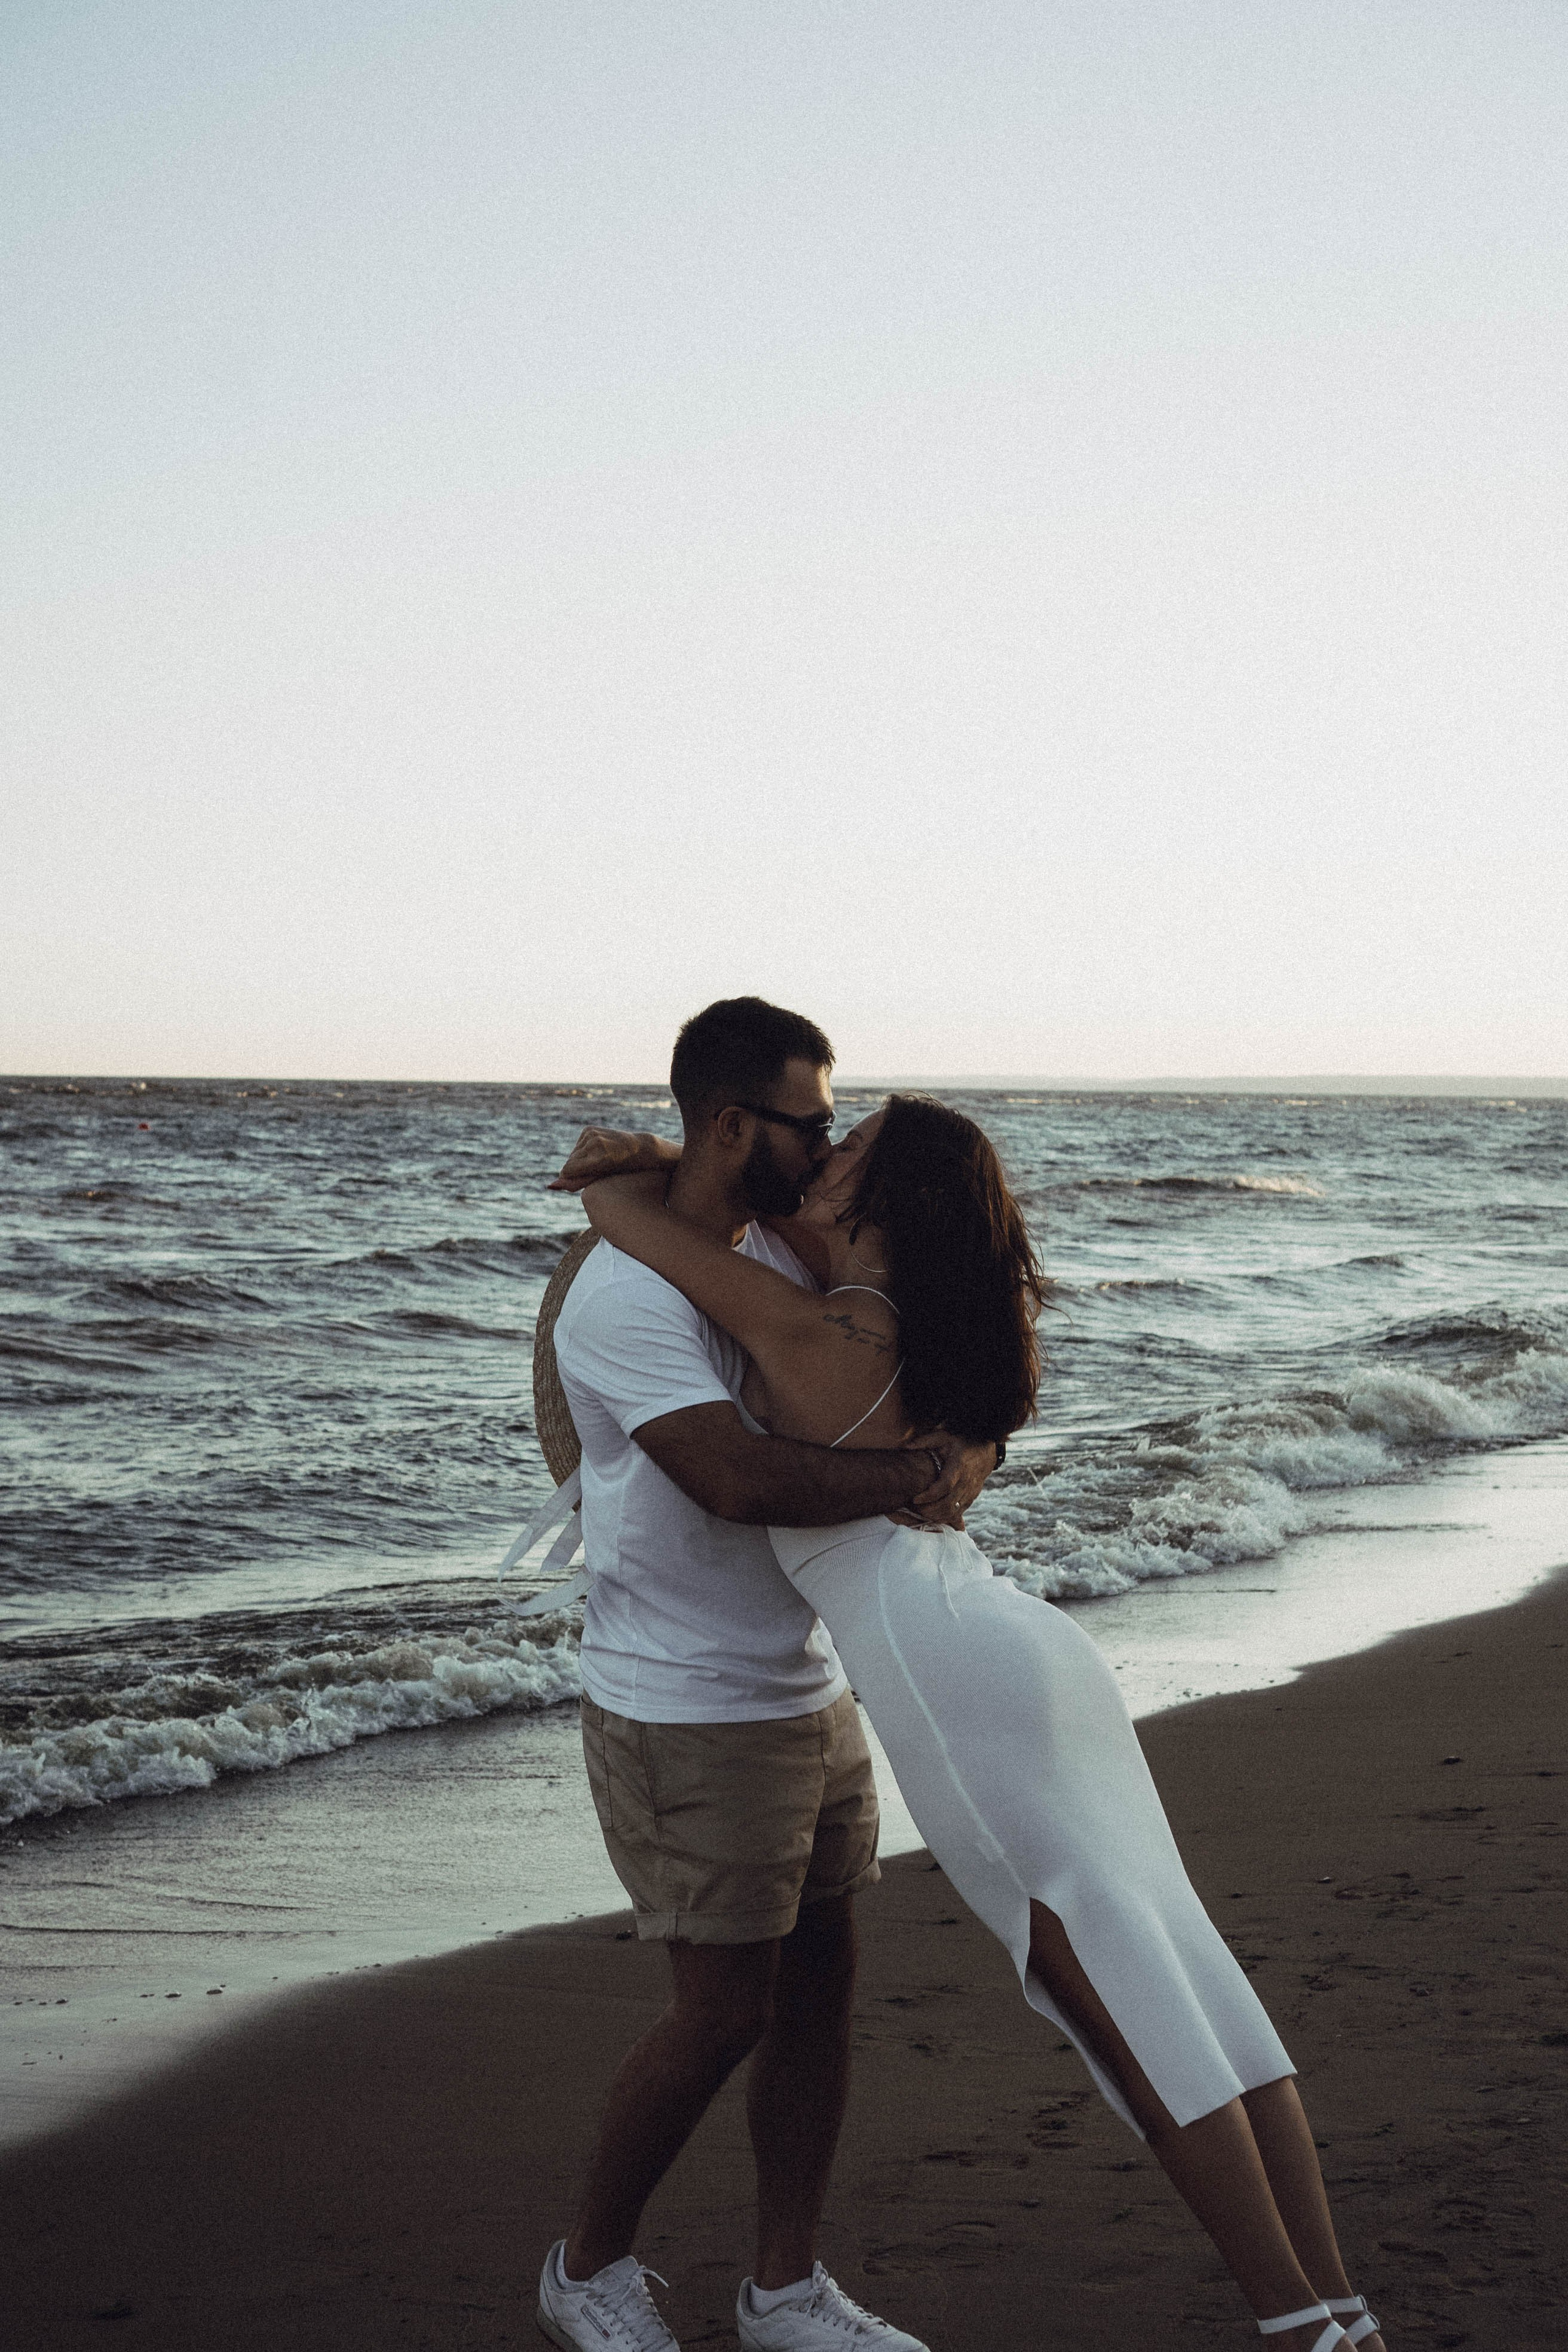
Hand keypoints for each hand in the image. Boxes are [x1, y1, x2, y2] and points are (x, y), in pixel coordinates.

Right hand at [548, 1127, 678, 1191]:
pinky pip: (577, 1146)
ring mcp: (591, 1134)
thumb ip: (577, 1182)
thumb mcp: (602, 1179)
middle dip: (575, 1170)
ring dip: (579, 1162)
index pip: (568, 1169)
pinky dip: (582, 1152)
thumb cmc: (622, 1170)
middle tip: (593, 1172)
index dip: (569, 1177)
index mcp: (600, 1157)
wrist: (639, 1148)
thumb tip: (551, 1186)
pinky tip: (596, 1154)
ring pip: (572, 1155)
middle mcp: (595, 1143)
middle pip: (569, 1162)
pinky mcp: (589, 1129)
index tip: (574, 1181)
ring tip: (596, 1163)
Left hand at [904, 1430, 998, 1528]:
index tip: (915, 1498)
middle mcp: (966, 1482)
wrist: (987, 1451)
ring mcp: (970, 1492)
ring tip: (921, 1512)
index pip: (944, 1486)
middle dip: (929, 1510)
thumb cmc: (962, 1442)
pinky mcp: (971, 1498)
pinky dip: (945, 1517)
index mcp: (958, 1467)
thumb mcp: (944, 1436)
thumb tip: (905, 1446)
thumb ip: (925, 1441)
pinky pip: (959, 1513)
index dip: (929, 1495)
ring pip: (953, 1512)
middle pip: (947, 1504)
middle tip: (913, 1507)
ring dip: (935, 1516)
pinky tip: (933, 1515)